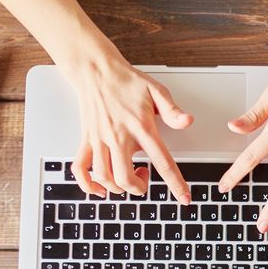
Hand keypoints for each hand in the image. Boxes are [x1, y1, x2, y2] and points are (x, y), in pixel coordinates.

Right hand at [63, 51, 192, 202]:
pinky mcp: (86, 140)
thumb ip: (172, 110)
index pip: (162, 162)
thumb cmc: (126, 81)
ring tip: (126, 179)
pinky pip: (80, 169)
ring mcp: (99, 140)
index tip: (184, 198)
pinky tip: (99, 187)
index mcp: (140, 127)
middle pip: (126, 178)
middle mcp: (118, 137)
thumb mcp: (156, 91)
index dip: (175, 184)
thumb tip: (187, 122)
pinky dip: (88, 184)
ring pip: (104, 177)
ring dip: (117, 187)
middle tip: (144, 179)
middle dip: (139, 189)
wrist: (95, 70)